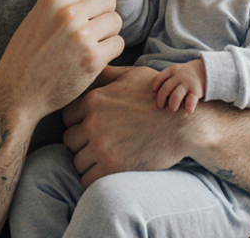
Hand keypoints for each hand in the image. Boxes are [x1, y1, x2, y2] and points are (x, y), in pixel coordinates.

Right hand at [0, 0, 130, 123]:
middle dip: (105, 13)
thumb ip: (62, 1)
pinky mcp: (93, 59)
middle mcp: (67, 13)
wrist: (17, 92)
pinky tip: (92, 59)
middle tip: (90, 30)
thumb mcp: (37, 17)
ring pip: (116, 21)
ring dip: (108, 33)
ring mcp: (81, 36)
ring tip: (88, 46)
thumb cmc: (27, 55)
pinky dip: (110, 51)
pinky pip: (118, 43)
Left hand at [62, 66, 195, 186]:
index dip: (78, 123)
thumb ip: (107, 75)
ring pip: (77, 161)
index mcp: (94, 100)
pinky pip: (87, 179)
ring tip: (106, 157)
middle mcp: (93, 122)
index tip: (91, 127)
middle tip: (100, 143)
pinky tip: (107, 170)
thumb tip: (89, 69)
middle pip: (70, 140)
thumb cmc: (159, 98)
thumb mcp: (133, 76)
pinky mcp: (112, 167)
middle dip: (82, 143)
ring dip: (89, 161)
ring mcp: (102, 146)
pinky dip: (94, 177)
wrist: (183, 124)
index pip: (66, 117)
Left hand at [152, 59, 205, 113]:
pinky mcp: (196, 91)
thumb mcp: (177, 71)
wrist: (206, 70)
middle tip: (160, 106)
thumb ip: (167, 78)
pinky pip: (191, 99)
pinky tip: (189, 111)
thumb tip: (153, 92)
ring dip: (173, 103)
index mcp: (173, 71)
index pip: (161, 77)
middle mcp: (179, 77)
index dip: (156, 84)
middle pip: (167, 87)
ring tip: (172, 109)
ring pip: (176, 95)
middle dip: (161, 98)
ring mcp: (188, 84)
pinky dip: (190, 105)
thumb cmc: (186, 74)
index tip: (153, 91)